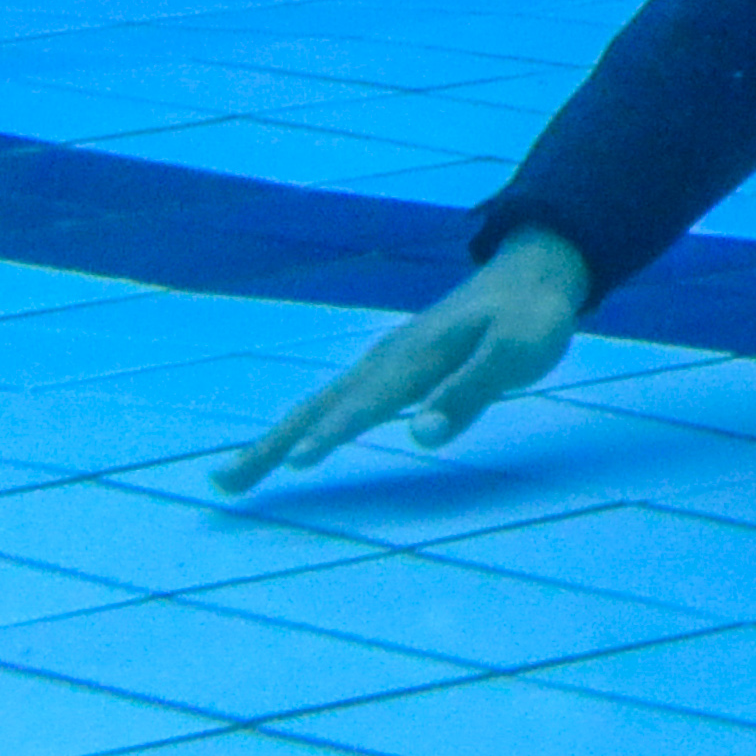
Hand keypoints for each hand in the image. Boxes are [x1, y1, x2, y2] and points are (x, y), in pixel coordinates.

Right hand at [215, 225, 587, 493]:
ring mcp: (384, 362)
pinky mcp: (390, 366)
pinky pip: (335, 400)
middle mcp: (387, 359)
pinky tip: (291, 444)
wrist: (534, 271)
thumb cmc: (532, 318)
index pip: (365, 404)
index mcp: (415, 358)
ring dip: (274, 440)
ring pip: (319, 405)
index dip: (333, 434)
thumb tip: (421, 436)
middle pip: (318, 407)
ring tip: (232, 476)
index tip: (294, 465)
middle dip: (270, 446)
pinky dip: (303, 425)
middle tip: (221, 484)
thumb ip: (470, 393)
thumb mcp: (517, 353)